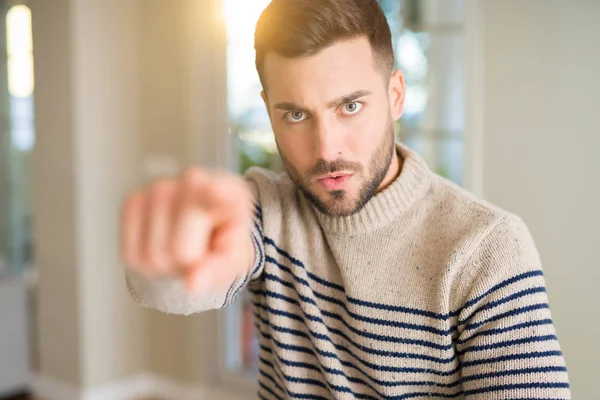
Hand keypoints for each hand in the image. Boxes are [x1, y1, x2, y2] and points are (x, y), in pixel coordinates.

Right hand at [121, 167, 254, 292]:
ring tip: (182, 246)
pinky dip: (145, 263)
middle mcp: (193, 181)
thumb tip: (192, 283)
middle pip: (179, 251)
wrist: (206, 228)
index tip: (213, 188)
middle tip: (199, 254)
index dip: (216, 191)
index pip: (221, 190)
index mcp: (231, 192)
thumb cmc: (224, 241)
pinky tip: (161, 244)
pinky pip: (131, 254)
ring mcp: (160, 188)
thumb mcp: (234, 260)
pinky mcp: (133, 200)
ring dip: (166, 265)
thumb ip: (219, 270)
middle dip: (187, 265)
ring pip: (152, 256)